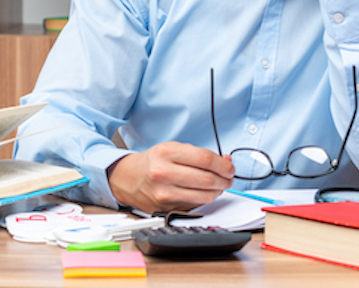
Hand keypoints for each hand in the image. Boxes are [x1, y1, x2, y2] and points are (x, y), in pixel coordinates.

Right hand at [108, 141, 234, 212]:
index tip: (230, 167)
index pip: (205, 159)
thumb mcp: (174, 149)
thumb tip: (226, 161)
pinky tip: (206, 193)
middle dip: (224, 180)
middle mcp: (163, 173)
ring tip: (221, 186)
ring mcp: (164, 193)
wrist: (128, 178)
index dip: (223, 165)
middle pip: (206, 179)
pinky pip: (194, 206)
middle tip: (229, 178)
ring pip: (203, 196)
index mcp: (167, 153)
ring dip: (218, 192)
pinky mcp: (165, 208)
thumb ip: (200, 154)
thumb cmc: (154, 161)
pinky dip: (205, 200)